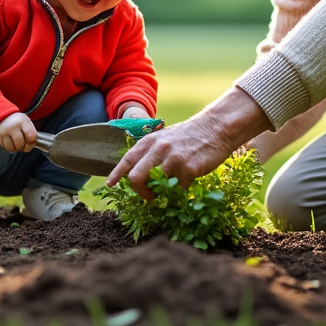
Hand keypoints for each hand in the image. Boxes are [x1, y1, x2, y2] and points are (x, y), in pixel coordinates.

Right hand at [0, 112, 36, 152]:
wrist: (2, 116)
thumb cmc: (17, 121)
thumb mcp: (26, 122)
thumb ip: (31, 133)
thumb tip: (32, 145)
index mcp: (22, 121)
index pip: (31, 136)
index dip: (32, 143)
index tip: (31, 143)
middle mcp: (13, 126)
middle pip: (20, 144)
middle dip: (23, 147)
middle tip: (23, 144)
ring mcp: (4, 131)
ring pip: (12, 148)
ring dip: (16, 149)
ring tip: (16, 143)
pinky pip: (6, 148)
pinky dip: (9, 147)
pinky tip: (10, 142)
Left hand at [105, 87, 270, 199]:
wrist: (215, 128)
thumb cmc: (188, 136)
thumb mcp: (164, 138)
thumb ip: (150, 153)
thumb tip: (136, 175)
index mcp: (150, 141)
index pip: (127, 160)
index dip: (117, 175)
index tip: (110, 186)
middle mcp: (158, 149)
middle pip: (136, 178)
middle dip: (140, 192)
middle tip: (149, 197)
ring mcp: (173, 158)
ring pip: (159, 186)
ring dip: (166, 191)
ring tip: (175, 186)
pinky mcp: (188, 168)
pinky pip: (180, 187)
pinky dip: (183, 188)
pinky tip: (190, 179)